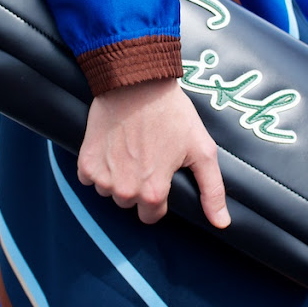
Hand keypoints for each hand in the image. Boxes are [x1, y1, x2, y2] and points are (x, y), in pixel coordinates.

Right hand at [77, 78, 230, 228]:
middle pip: (130, 203)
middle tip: (146, 155)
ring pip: (109, 191)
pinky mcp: (85, 162)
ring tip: (130, 148)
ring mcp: (102, 177)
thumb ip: (212, 191)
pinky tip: (112, 146)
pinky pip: (89, 178)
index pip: (151, 215)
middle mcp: (124, 191)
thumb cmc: (172, 114)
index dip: (158, 194)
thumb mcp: (202, 150)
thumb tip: (221, 223)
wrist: (136, 83)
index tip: (160, 172)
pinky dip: (99, 167)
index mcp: (152, 192)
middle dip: (137, 186)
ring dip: (117, 177)